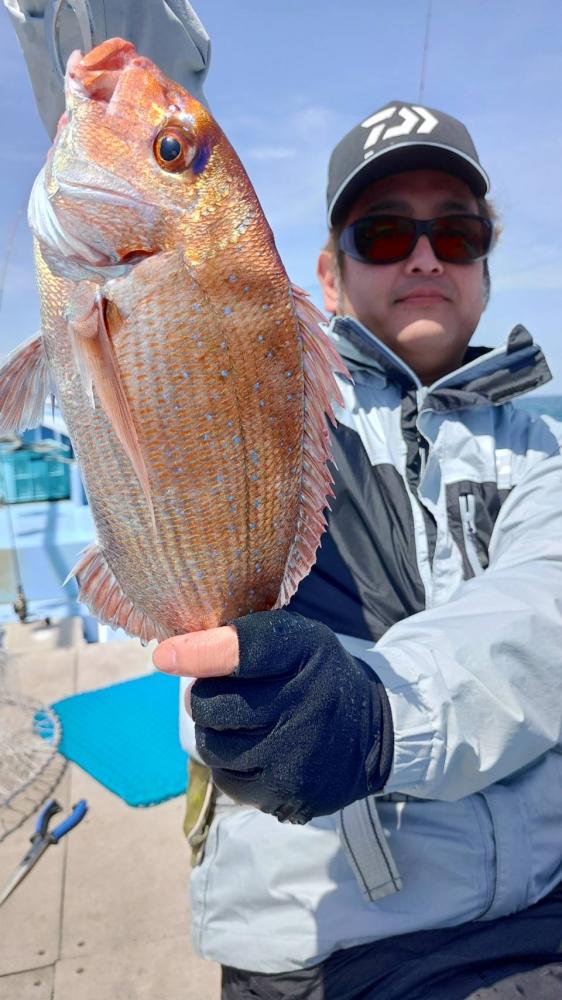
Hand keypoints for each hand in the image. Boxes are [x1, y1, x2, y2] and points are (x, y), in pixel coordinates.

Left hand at [153, 610, 392, 822]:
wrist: (373, 734)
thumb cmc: (317, 677)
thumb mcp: (297, 639)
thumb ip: (244, 639)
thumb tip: (173, 654)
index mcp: (304, 652)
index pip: (244, 651)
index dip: (200, 653)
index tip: (165, 656)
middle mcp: (302, 704)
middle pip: (211, 702)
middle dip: (206, 695)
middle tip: (225, 692)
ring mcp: (293, 755)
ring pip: (211, 742)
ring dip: (215, 730)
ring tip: (244, 723)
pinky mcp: (283, 793)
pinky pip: (225, 776)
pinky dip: (230, 762)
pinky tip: (256, 751)